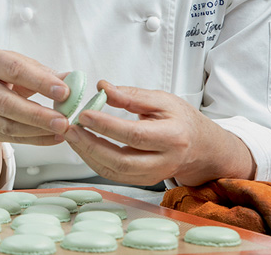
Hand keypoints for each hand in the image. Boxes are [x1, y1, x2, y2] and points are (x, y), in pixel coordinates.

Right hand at [0, 48, 70, 145]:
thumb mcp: (23, 65)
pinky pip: (12, 138)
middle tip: (63, 120)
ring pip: (7, 125)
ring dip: (37, 130)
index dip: (40, 82)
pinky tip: (54, 137)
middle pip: (7, 104)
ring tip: (61, 129)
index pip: (15, 71)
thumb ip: (46, 73)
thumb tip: (73, 81)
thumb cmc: (4, 74)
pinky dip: (36, 140)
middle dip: (38, 115)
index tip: (64, 92)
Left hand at [62, 81, 254, 186]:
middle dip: (90, 145)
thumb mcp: (162, 100)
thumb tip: (103, 88)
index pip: (134, 135)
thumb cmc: (181, 120)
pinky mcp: (143, 182)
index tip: (84, 114)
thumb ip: (131, 95)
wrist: (200, 147)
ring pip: (114, 172)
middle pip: (121, 160)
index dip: (107, 126)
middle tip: (69, 128)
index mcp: (172, 137)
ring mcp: (153, 176)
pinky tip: (83, 145)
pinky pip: (114, 175)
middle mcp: (164, 161)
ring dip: (87, 154)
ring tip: (70, 135)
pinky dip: (94, 161)